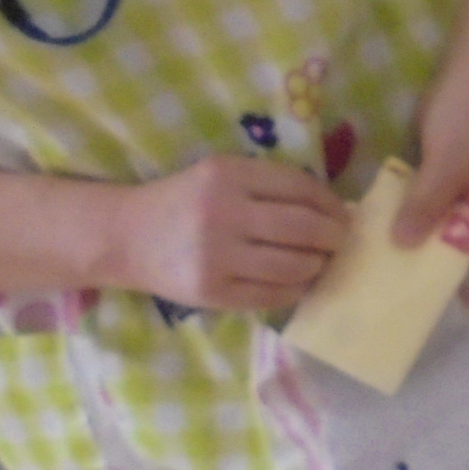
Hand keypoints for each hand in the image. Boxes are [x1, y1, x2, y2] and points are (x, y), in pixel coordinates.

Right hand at [106, 156, 347, 311]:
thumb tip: (336, 209)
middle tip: (340, 242)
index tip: (344, 215)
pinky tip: (297, 281)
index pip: (300, 188)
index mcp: (227, 175)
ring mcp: (217, 256)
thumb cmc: (185, 203)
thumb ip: (270, 186)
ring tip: (319, 262)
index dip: (332, 204)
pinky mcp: (213, 291)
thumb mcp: (220, 176)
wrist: (125, 236)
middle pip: (304, 228)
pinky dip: (296, 288)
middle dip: (334, 237)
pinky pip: (274, 294)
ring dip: (318, 265)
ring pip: (294, 265)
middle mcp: (222, 213)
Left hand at [395, 67, 468, 274]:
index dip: (451, 267)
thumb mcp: (444, 166)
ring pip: (454, 228)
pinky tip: (402, 205)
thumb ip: (425, 208)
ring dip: (426, 227)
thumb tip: (399, 247)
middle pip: (468, 248)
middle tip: (391, 250)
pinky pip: (449, 207)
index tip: (410, 264)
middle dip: (433, 250)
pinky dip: (427, 209)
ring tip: (391, 229)